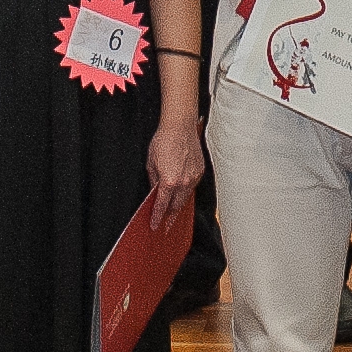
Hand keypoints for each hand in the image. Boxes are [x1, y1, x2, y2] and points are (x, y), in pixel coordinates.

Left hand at [144, 115, 204, 230]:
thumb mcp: (151, 163)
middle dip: (170, 216)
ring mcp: (194, 177)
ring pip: (186, 197)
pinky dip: (186, 190)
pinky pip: (192, 186)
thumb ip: (153, 181)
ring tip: (173, 211)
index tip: (155, 225)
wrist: (180, 127)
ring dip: (178, 204)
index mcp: (169, 182)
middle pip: (177, 206)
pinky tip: (181, 191)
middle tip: (165, 225)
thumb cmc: (163, 141)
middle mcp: (183, 182)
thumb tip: (155, 193)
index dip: (157, 217)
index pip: (162, 205)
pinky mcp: (200, 171)